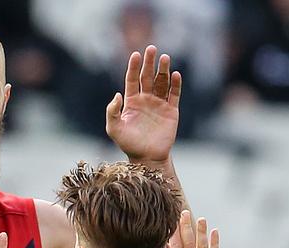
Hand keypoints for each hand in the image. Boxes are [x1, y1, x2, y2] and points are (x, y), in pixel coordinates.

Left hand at [106, 45, 180, 163]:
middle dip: (149, 63)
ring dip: (164, 70)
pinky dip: (176, 84)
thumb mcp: (114, 129)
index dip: (133, 67)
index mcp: (131, 102)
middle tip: (152, 49)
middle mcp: (145, 100)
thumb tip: (117, 94)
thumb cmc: (129, 144)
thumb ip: (112, 111)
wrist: (147, 157)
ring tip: (165, 58)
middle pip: (148, 77)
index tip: (135, 54)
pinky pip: (174, 94)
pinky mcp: (171, 111)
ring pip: (162, 82)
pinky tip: (175, 75)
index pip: (132, 80)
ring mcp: (159, 104)